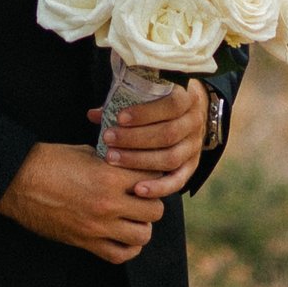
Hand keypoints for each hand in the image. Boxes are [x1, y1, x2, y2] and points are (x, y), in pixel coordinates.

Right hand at [0, 140, 170, 266]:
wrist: (17, 182)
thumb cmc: (47, 162)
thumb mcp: (85, 152)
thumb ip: (112, 161)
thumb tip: (129, 164)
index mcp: (109, 176)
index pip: (153, 179)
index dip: (154, 176)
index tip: (148, 176)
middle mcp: (108, 204)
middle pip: (155, 210)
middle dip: (152, 202)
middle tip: (142, 197)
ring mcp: (97, 226)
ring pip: (142, 235)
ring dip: (142, 226)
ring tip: (133, 218)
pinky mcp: (85, 242)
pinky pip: (119, 255)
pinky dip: (127, 248)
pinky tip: (123, 237)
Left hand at [89, 78, 208, 199]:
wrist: (187, 114)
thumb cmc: (159, 103)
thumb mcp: (147, 97)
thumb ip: (123, 103)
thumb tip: (93, 114)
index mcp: (187, 99)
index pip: (171, 105)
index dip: (145, 113)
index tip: (119, 118)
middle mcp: (195, 123)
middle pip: (168, 133)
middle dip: (135, 138)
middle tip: (108, 139)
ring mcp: (194, 146)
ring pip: (171, 158)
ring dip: (139, 160)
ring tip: (113, 158)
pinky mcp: (191, 166)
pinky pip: (178, 181)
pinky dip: (158, 187)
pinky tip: (137, 189)